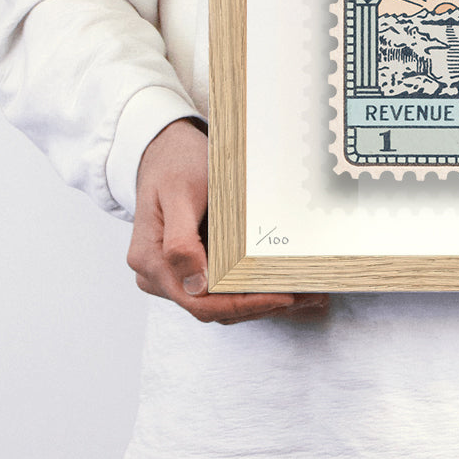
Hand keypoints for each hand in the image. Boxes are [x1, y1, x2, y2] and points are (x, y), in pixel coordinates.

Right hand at [127, 118, 327, 323]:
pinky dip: (252, 289)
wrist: (164, 150)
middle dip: (260, 305)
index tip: (283, 296)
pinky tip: (285, 283)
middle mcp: (157, 276)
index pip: (200, 301)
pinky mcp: (190, 268)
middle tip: (308, 297)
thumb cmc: (175, 165)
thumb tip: (196, 286)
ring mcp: (173, 274)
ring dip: (261, 301)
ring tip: (306, 295)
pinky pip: (221, 288)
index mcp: (150, 261)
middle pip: (213, 308)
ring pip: (220, 303)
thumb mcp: (180, 194)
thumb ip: (181, 242)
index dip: (243, 304)